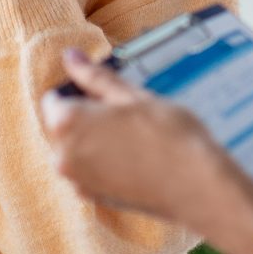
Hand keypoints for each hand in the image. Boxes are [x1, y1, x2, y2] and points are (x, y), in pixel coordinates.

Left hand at [40, 50, 252, 253]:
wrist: (198, 187)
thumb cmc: (169, 136)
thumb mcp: (132, 96)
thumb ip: (94, 77)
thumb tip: (70, 56)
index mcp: (66, 123)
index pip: (54, 99)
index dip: (79, 91)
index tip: (106, 94)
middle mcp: (62, 155)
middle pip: (63, 126)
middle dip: (86, 117)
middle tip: (127, 114)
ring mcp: (77, 180)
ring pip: (77, 149)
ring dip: (95, 140)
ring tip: (135, 136)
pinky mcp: (94, 198)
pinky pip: (90, 170)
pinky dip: (104, 162)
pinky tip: (135, 158)